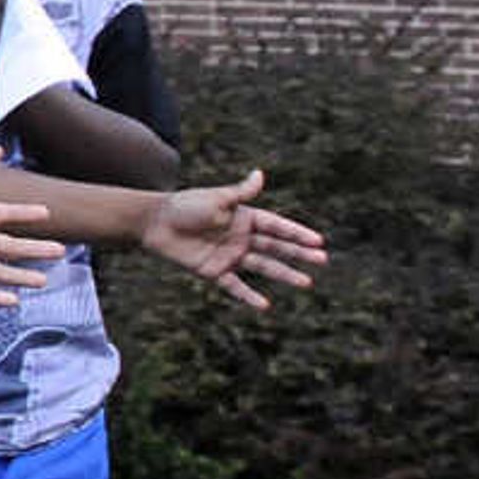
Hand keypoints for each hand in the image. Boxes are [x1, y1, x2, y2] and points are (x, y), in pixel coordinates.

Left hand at [138, 170, 329, 309]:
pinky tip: (264, 305)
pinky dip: (248, 295)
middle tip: (322, 261)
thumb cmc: (185, 206)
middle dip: (299, 254)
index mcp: (245, 217)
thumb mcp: (216, 198)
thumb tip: (260, 173)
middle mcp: (241, 237)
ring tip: (306, 283)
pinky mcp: (214, 271)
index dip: (297, 233)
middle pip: (276, 247)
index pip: (277, 226)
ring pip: (263, 267)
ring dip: (284, 274)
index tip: (318, 241)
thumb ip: (240, 193)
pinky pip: (235, 286)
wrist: (155, 223)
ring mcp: (230, 255)